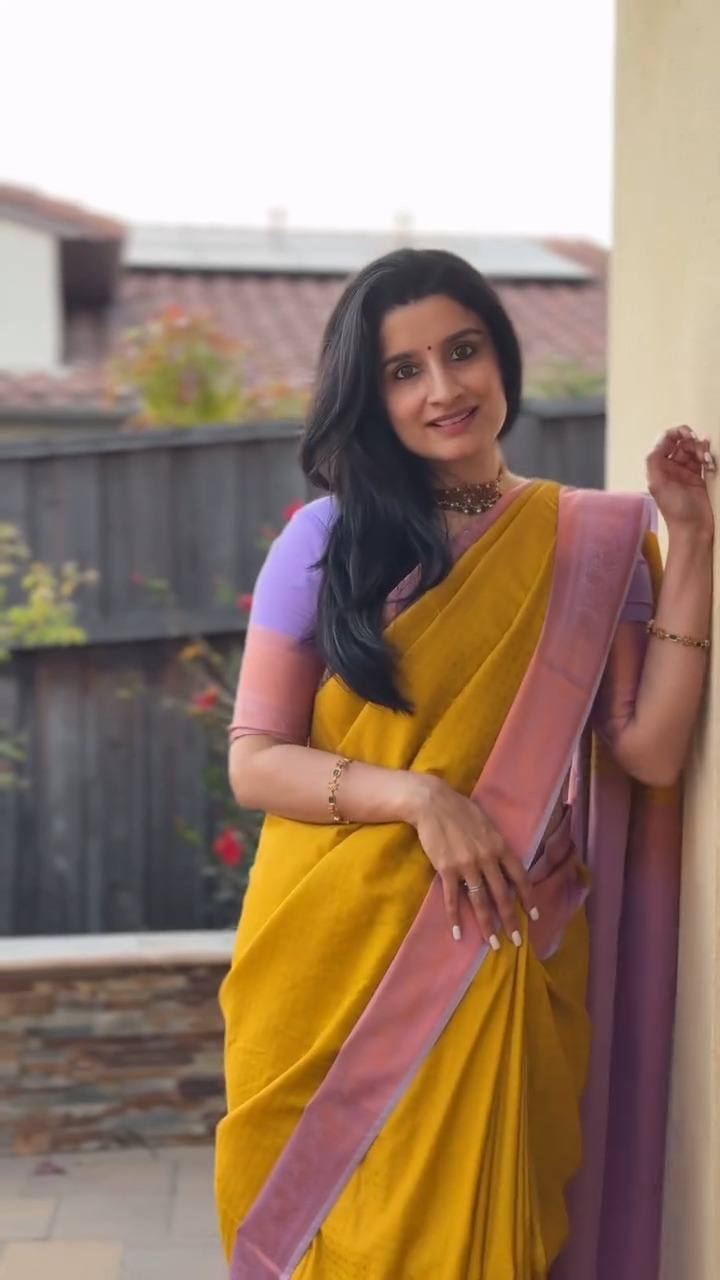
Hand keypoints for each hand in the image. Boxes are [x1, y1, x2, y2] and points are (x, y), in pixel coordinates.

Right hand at [407, 775, 537, 947]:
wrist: (432, 803)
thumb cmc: (461, 809)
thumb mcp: (487, 824)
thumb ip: (497, 844)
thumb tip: (506, 863)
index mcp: (500, 846)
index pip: (520, 877)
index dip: (528, 898)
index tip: (534, 916)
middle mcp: (487, 858)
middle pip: (502, 895)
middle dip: (511, 920)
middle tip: (517, 941)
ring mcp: (467, 865)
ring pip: (480, 901)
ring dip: (488, 925)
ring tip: (494, 944)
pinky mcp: (446, 869)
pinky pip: (453, 898)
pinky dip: (455, 917)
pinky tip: (459, 933)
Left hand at [646, 426, 714, 538]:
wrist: (693, 530)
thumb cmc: (675, 509)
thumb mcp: (658, 484)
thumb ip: (654, 460)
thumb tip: (662, 440)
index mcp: (658, 466)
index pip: (665, 440)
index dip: (677, 432)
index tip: (690, 435)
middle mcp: (671, 467)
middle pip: (682, 442)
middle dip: (693, 442)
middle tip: (700, 454)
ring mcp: (686, 471)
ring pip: (695, 449)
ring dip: (702, 450)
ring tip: (707, 462)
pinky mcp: (700, 477)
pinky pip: (704, 459)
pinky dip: (708, 458)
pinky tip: (711, 465)